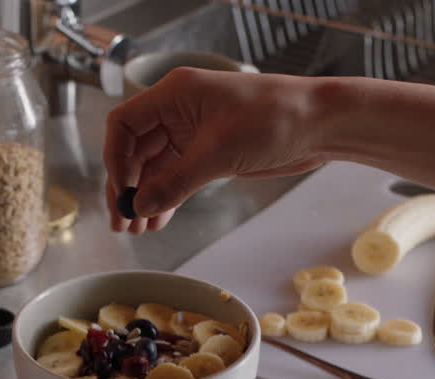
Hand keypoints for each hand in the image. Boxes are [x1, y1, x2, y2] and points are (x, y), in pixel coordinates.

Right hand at [103, 68, 324, 233]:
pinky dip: (166, 197)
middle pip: (135, 149)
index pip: (124, 124)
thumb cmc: (275, 117)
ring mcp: (193, 132)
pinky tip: (159, 219)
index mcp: (175, 94)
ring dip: (145, 197)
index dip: (115, 159)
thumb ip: (175, 182)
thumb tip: (140, 207)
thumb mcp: (218, 153)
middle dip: (127, 186)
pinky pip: (176, 176)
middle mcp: (178, 110)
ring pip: (154, 167)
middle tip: (123, 221)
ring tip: (137, 229)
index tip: (120, 192)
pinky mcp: (209, 152)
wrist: (319, 124)